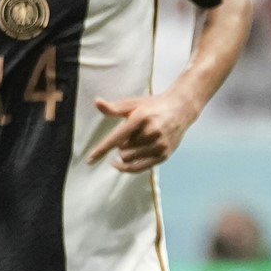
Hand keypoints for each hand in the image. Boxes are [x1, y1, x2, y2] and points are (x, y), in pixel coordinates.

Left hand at [85, 91, 199, 172]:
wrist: (181, 108)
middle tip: (132, 134)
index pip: (117, 137)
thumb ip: (114, 108)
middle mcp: (152, 132)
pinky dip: (127, 167)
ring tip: (136, 141)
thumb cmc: (153, 106)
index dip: (102, 149)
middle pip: (122, 150)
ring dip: (126, 152)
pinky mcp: (164, 154)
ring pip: (129, 159)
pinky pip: (139, 168)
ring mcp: (160, 144)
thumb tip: (97, 102)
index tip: (89, 159)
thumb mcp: (133, 104)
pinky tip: (119, 164)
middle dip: (121, 144)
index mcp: (141, 117)